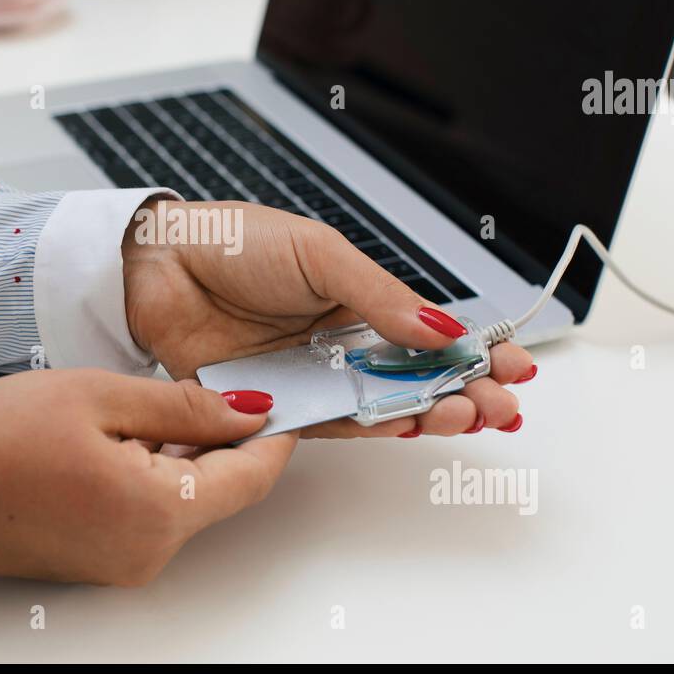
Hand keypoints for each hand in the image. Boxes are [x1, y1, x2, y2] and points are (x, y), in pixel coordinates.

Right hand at [0, 369, 296, 582]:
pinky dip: (151, 474)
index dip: (274, 435)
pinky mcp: (99, 562)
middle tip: (209, 383)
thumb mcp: (99, 396)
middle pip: (220, 490)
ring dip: (182, 453)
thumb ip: (184, 407)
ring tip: (142, 404)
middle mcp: (148, 552)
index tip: (283, 398)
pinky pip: (149, 514)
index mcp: (157, 512)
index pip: (251, 478)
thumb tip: (249, 410)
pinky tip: (116, 437)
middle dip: (224, 438)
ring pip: (183, 499)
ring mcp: (122, 563)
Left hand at [122, 200, 535, 437]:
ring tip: (464, 416)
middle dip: (463, 393)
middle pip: (415, 379)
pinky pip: (330, 425)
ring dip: (428, 414)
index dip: (474, 354)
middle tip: (498, 405)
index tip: (516, 368)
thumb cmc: (235, 243)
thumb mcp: (320, 254)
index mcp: (357, 301)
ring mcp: (310, 377)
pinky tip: (410, 426)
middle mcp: (338, 344)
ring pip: (381, 407)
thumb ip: (379, 297)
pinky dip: (372, 429)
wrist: (158, 264)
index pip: (429, 335)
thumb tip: (442, 328)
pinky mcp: (275, 404)